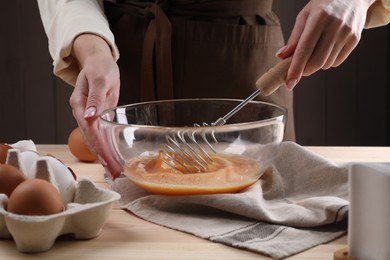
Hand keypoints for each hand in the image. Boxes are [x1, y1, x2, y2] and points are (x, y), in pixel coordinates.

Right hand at [70, 34, 121, 178]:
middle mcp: (83, 114)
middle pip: (92, 139)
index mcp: (79, 104)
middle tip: (114, 173)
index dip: (97, 145)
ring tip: (115, 172)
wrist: (99, 62)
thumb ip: (94, 97)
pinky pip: (103, 135)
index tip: (105, 159)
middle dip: (103, 156)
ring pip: (97, 140)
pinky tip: (113, 159)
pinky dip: (108, 147)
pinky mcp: (100, 117)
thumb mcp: (99, 79)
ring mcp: (91, 117)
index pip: (89, 129)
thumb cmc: (100, 67)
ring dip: (106, 156)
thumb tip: (89, 117)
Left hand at [276, 0, 374, 89]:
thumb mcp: (305, 16)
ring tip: (315, 51)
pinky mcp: (355, 39)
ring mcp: (347, 33)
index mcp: (318, 19)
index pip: (304, 50)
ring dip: (316, 65)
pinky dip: (327, 62)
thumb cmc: (324, 5)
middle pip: (317, 62)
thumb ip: (294, 38)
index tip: (289, 83)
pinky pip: (337, 62)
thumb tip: (281, 56)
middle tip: (298, 69)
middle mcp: (334, 26)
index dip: (295, 69)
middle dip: (305, 71)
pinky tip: (326, 49)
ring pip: (326, 64)